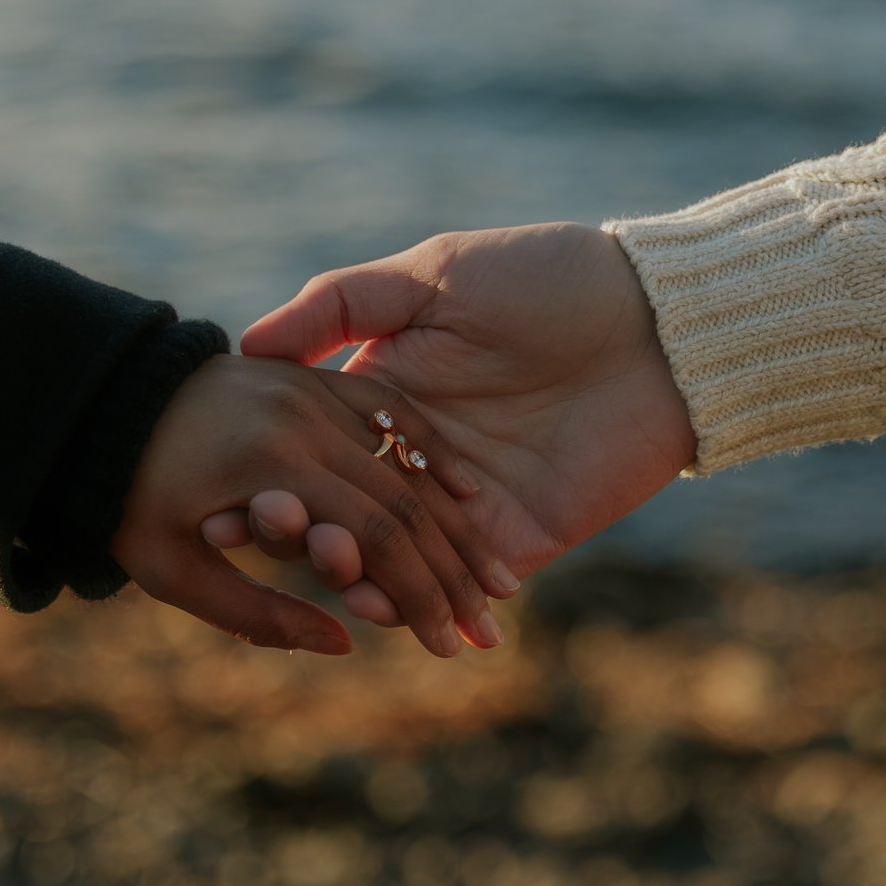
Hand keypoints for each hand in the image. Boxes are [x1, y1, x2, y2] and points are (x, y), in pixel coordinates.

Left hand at [113, 355, 515, 656]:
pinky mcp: (311, 374)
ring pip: (409, 455)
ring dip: (460, 518)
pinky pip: (391, 411)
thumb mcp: (174, 574)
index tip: (450, 646)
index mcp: (270, 467)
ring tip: (500, 572)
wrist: (96, 406)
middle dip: (457, 570)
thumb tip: (346, 645)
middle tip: (493, 625)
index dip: (420, 597)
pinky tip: (469, 493)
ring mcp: (311, 388)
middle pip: (407, 500)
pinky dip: (434, 452)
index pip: (375, 539)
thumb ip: (260, 614)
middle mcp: (302, 418)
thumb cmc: (125, 503)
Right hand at [234, 223, 696, 620]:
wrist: (660, 321)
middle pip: (348, 511)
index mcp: (389, 392)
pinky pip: (462, 583)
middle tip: (274, 536)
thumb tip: (247, 343)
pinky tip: (385, 610)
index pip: (316, 449)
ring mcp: (469, 504)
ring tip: (332, 576)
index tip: (225, 492)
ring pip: (397, 558)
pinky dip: (422, 602)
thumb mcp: (433, 274)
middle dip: (308, 532)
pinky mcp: (521, 538)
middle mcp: (420, 456)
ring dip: (359, 576)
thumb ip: (341, 304)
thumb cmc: (547, 278)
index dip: (274, 471)